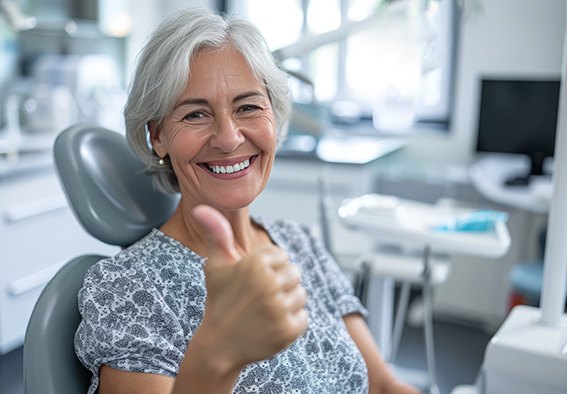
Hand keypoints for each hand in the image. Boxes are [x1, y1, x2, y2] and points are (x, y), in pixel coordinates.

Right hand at [191, 205, 307, 369]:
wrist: (219, 346)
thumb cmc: (220, 300)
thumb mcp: (216, 266)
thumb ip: (216, 234)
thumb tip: (200, 207)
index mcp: (255, 263)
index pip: (282, 256)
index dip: (268, 269)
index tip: (253, 282)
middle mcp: (269, 283)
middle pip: (294, 273)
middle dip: (280, 284)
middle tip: (259, 299)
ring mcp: (280, 307)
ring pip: (301, 295)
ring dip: (287, 303)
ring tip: (265, 312)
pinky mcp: (289, 329)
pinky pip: (303, 317)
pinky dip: (290, 323)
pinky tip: (271, 325)